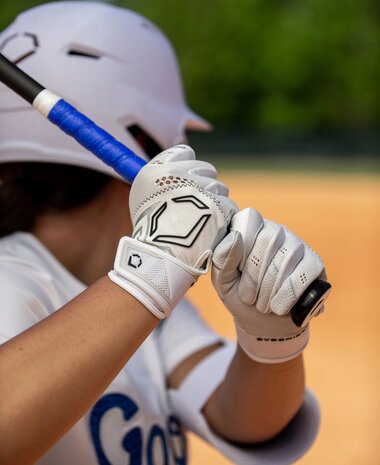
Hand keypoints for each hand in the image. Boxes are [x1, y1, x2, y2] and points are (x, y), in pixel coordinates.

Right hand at [109, 145, 236, 318]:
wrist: (163, 257)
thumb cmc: (152, 228)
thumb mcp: (144, 194)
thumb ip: (161, 174)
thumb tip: (178, 160)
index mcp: (160, 170)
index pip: (184, 152)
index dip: (187, 168)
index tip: (185, 181)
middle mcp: (181, 176)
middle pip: (206, 169)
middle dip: (203, 184)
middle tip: (193, 205)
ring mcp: (201, 191)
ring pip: (220, 188)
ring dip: (214, 201)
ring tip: (200, 220)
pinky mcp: (219, 208)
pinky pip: (229, 206)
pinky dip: (223, 217)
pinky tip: (209, 228)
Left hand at [212, 208, 326, 362]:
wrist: (264, 325)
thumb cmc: (240, 296)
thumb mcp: (223, 280)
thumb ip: (222, 257)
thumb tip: (235, 236)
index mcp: (251, 228)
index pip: (249, 220)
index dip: (241, 248)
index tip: (236, 272)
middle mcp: (276, 231)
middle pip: (267, 240)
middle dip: (254, 276)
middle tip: (248, 297)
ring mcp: (298, 245)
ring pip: (287, 257)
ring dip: (270, 289)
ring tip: (263, 305)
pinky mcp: (315, 263)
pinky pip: (306, 271)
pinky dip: (289, 294)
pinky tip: (280, 306)